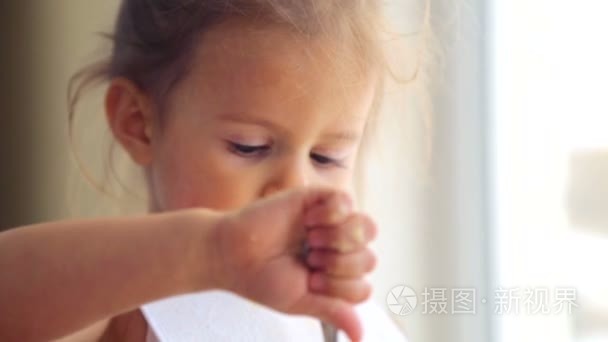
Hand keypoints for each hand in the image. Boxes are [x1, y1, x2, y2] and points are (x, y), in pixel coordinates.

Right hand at [211, 187, 377, 341]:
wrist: (231, 255)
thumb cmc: (261, 278)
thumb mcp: (300, 301)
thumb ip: (333, 312)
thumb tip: (359, 337)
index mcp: (333, 274)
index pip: (362, 286)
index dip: (340, 287)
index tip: (311, 282)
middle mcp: (335, 248)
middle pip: (369, 259)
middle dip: (340, 265)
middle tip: (310, 260)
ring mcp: (329, 222)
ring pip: (366, 228)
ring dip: (339, 239)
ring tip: (311, 240)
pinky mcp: (316, 199)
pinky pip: (346, 201)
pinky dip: (332, 213)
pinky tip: (310, 220)